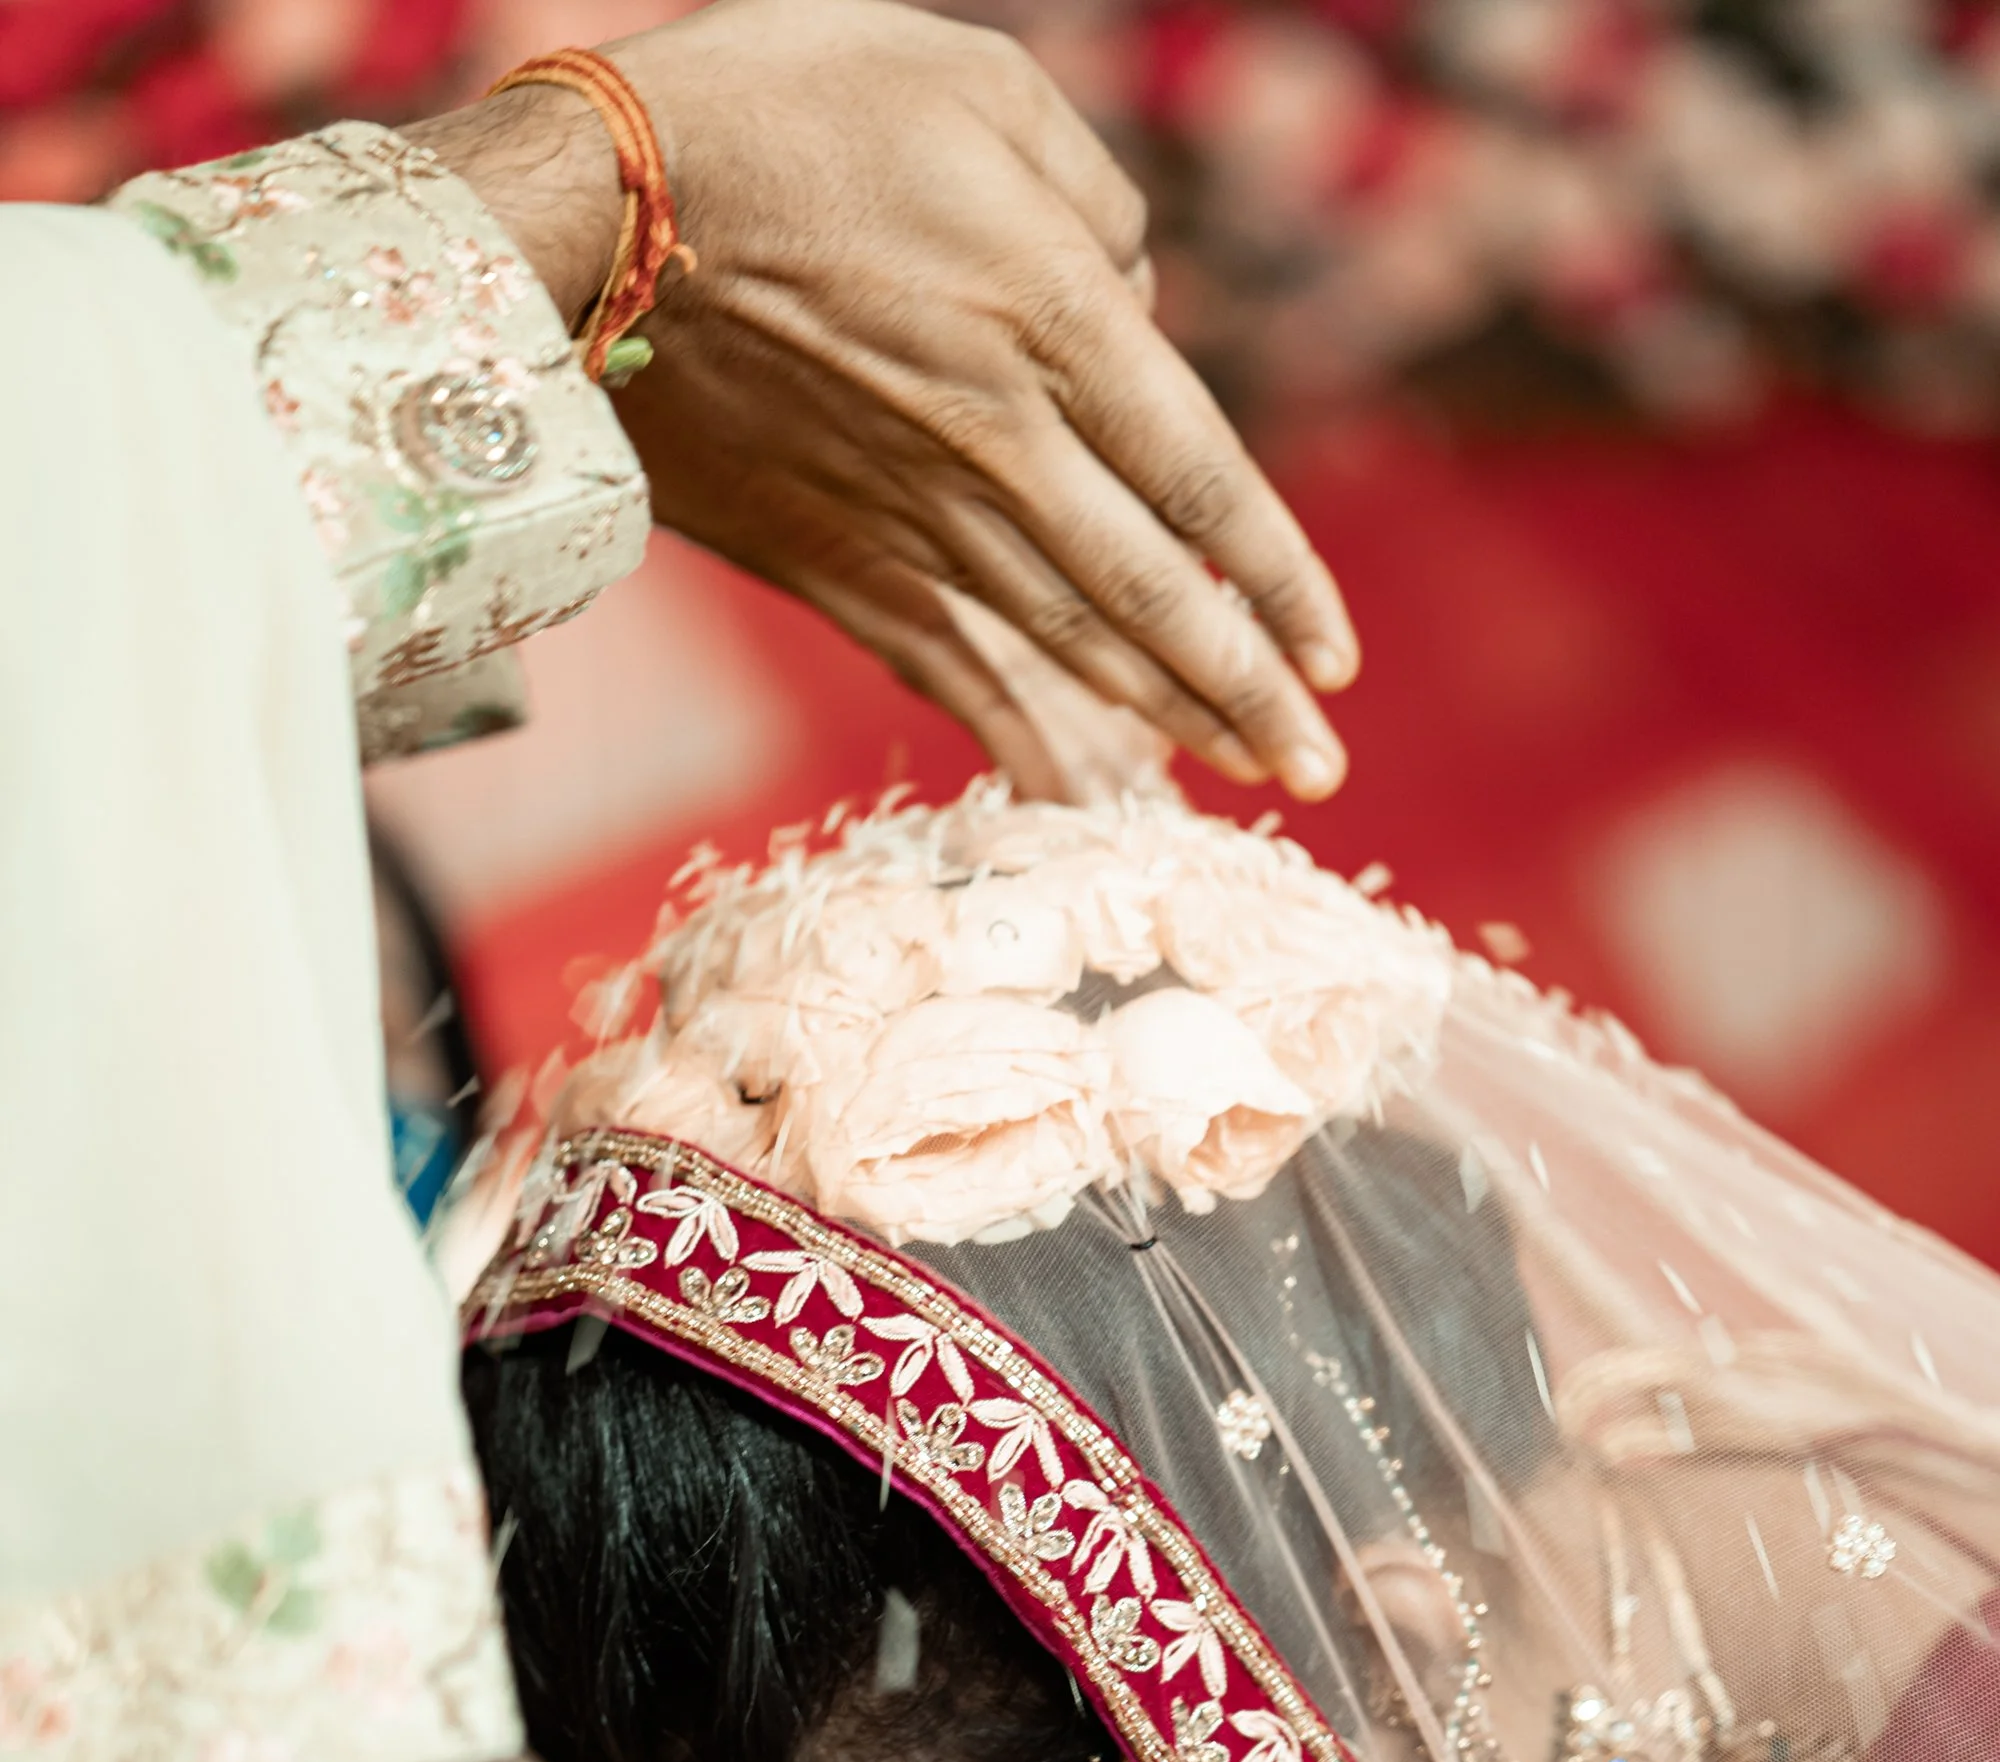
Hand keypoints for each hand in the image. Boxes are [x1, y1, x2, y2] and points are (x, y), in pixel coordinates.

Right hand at [426, 3, 1355, 803]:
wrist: (592, 215)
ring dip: (1163, 724)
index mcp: (1052, 324)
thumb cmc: (784, 110)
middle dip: (1246, 693)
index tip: (1334, 654)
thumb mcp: (970, 81)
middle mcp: (999, 448)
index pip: (1203, 482)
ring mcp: (911, 519)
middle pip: (1149, 600)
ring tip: (1240, 778)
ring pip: (1066, 647)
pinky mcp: (831, 561)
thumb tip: (1139, 298)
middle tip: (1318, 771)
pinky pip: (948, 671)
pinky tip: (1074, 796)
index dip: (1276, 579)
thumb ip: (1090, 196)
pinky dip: (1017, 739)